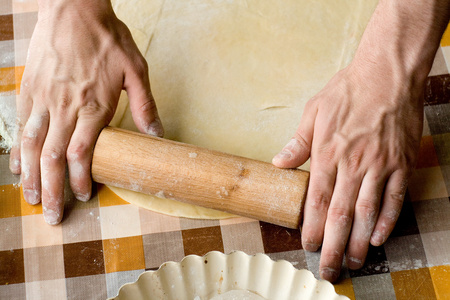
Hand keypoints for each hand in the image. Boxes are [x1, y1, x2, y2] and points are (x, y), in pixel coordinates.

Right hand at [9, 0, 162, 224]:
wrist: (73, 8)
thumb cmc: (107, 38)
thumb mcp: (136, 69)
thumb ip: (144, 105)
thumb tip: (157, 135)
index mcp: (92, 106)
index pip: (83, 153)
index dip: (81, 179)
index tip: (83, 196)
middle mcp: (64, 108)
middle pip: (54, 158)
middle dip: (53, 189)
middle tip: (52, 215)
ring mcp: (43, 100)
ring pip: (33, 146)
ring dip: (32, 176)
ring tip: (33, 199)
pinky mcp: (29, 90)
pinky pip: (21, 125)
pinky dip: (18, 149)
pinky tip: (17, 166)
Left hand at [272, 0, 448, 281]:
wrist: (387, 74)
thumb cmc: (348, 91)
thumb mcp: (314, 112)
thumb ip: (298, 142)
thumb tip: (279, 163)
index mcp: (327, 153)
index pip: (316, 199)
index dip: (311, 226)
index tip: (307, 245)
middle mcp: (352, 164)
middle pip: (340, 214)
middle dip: (332, 245)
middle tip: (328, 269)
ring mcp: (379, 165)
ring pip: (367, 212)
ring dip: (359, 241)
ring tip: (353, 262)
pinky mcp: (401, 163)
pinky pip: (395, 198)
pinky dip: (387, 220)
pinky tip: (379, 237)